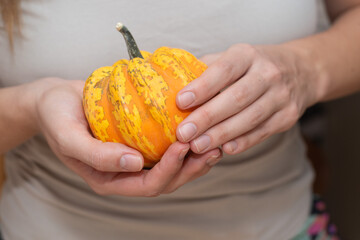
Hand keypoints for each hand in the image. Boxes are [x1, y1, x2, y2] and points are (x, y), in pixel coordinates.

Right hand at [34, 78, 221, 195]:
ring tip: (215, 142)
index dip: (169, 170)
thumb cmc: (56, 116)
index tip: (182, 145)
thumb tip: (134, 164)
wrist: (55, 100)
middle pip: (166, 181)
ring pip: (171, 167)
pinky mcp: (140, 143)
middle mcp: (125, 174)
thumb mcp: (68, 137)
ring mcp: (134, 159)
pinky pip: (166, 148)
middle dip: (190, 168)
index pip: (148, 185)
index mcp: (109, 180)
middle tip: (212, 147)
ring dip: (194, 158)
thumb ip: (97, 155)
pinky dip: (185, 143)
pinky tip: (199, 129)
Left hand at [175, 44, 318, 154]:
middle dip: (207, 118)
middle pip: (236, 98)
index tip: (181, 102)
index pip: (224, 70)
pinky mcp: (287, 116)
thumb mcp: (233, 58)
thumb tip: (172, 86)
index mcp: (248, 55)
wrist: (300, 71)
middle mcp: (268, 73)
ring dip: (221, 135)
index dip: (202, 87)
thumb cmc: (253, 66)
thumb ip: (206, 71)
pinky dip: (243, 142)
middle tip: (183, 134)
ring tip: (197, 146)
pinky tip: (224, 149)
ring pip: (249, 118)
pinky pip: (262, 132)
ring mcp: (281, 96)